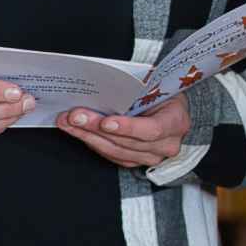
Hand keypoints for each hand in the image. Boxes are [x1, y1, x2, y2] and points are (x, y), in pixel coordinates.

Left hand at [57, 94, 191, 167]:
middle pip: (127, 142)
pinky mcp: (137, 161)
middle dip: (96, 128)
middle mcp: (166, 145)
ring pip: (115, 151)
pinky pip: (112, 155)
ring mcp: (152, 156)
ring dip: (88, 136)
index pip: (152, 129)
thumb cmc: (165, 92)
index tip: (105, 122)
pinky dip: (93, 142)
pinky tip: (79, 132)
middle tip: (74, 117)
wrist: (173, 107)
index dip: (128, 128)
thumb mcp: (158, 84)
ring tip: (69, 123)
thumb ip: (139, 88)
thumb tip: (107, 85)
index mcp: (176, 122)